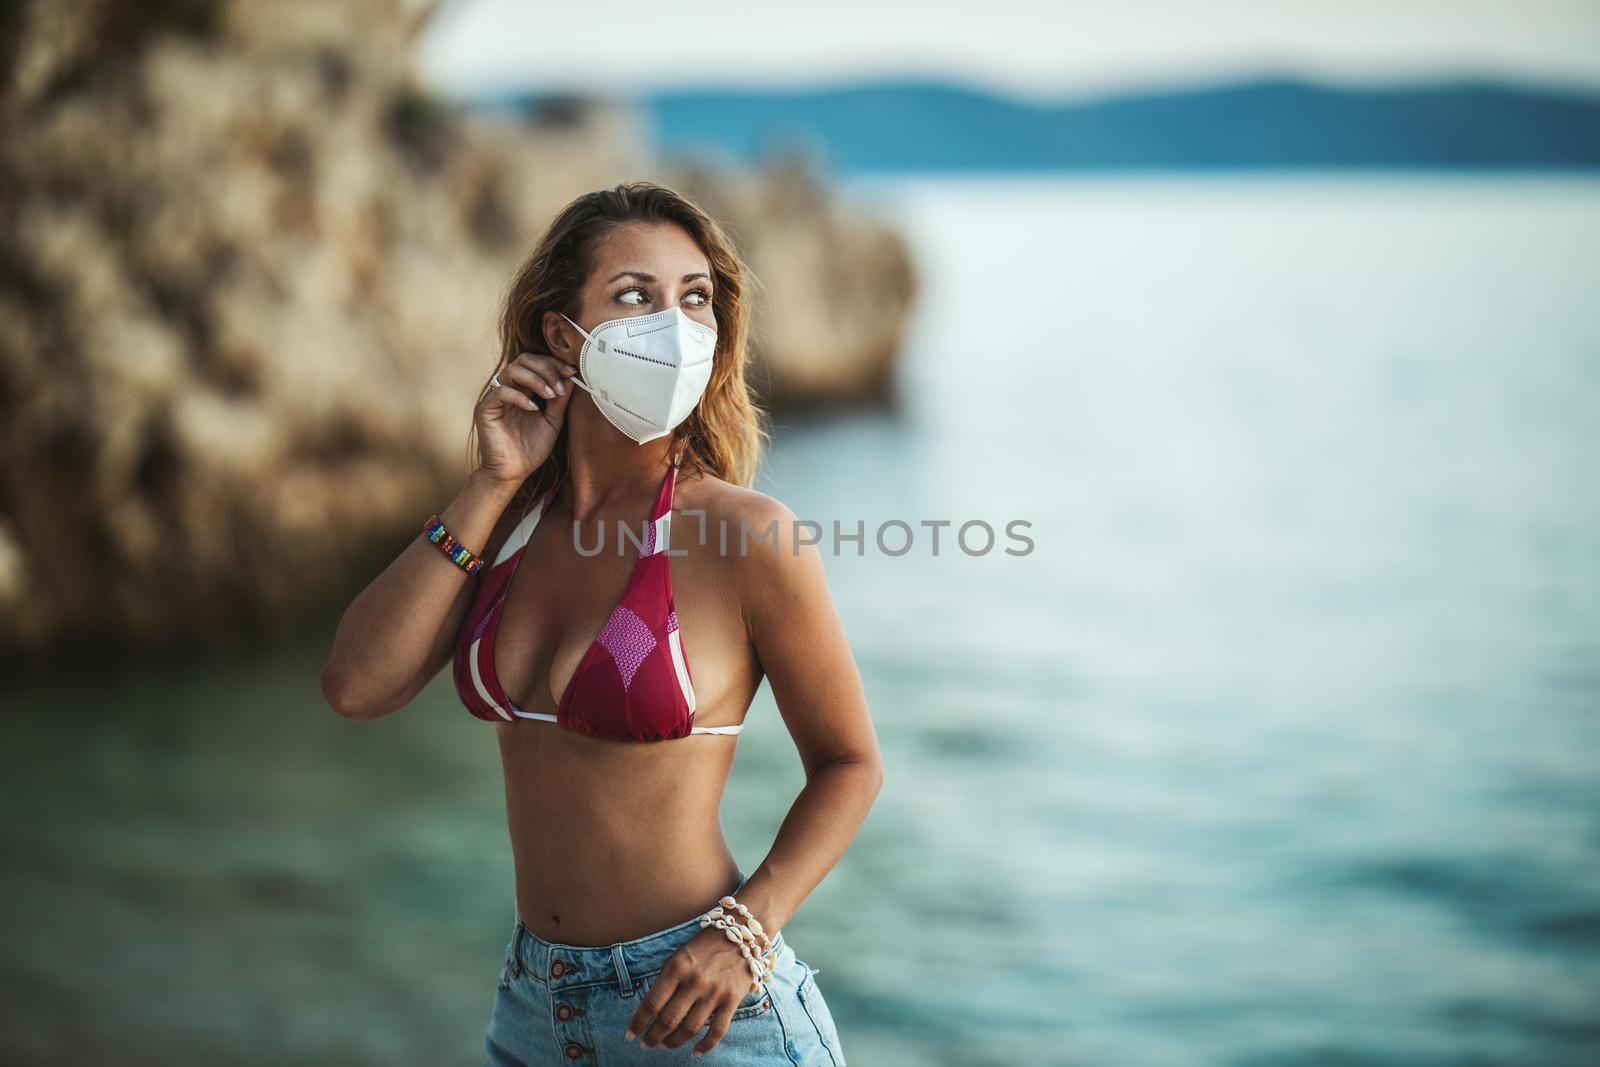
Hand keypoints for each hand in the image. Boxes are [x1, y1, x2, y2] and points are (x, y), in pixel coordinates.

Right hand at [474, 353, 577, 486]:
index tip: (572, 372)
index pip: (536, 362)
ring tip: (551, 395)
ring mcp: (495, 397)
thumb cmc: (531, 448)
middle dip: (546, 368)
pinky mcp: (484, 409)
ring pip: (512, 370)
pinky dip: (520, 396)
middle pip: (524, 359)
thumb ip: (560, 400)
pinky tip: (534, 409)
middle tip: (560, 385)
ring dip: (536, 379)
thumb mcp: (553, 421)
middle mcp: (508, 388)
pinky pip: (500, 392)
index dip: (554, 364)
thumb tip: (571, 376)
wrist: (513, 472)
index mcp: (523, 389)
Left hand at [626, 927, 760, 1055]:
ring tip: (665, 1046)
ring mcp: (714, 992)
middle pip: (668, 1020)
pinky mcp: (732, 1000)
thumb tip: (651, 1011)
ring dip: (674, 1042)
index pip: (652, 1003)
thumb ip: (666, 981)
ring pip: (690, 1029)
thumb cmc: (703, 947)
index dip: (638, 1023)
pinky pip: (717, 1031)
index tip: (630, 1034)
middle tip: (646, 1045)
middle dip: (653, 1037)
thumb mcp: (679, 956)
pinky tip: (695, 1052)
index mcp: (676, 968)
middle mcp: (694, 981)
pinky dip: (705, 1046)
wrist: (741, 934)